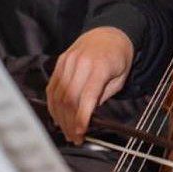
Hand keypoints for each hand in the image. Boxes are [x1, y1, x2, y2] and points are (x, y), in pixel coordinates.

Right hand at [46, 27, 133, 143]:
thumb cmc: (118, 57)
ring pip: (58, 95)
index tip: (80, 133)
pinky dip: (53, 104)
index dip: (81, 118)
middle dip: (70, 122)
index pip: (86, 96)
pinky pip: (52, 87)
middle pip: (69, 99)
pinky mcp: (60, 62)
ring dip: (60, 117)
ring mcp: (68, 61)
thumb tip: (89, 116)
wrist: (109, 34)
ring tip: (66, 131)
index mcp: (99, 66)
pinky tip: (58, 116)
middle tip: (74, 137)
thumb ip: (104, 95)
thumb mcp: (120, 78)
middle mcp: (80, 62)